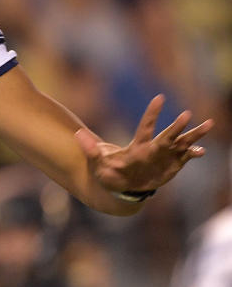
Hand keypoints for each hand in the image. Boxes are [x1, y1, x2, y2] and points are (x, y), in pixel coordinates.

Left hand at [75, 95, 212, 193]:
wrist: (119, 187)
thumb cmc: (107, 173)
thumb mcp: (96, 163)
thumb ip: (90, 149)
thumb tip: (77, 134)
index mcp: (138, 147)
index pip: (145, 127)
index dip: (152, 114)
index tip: (159, 98)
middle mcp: (153, 148)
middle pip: (168, 135)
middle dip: (177, 126)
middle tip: (188, 113)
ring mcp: (164, 156)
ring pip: (181, 143)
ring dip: (194, 135)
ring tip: (208, 124)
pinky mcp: (171, 165)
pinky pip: (185, 158)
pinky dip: (193, 154)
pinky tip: (201, 152)